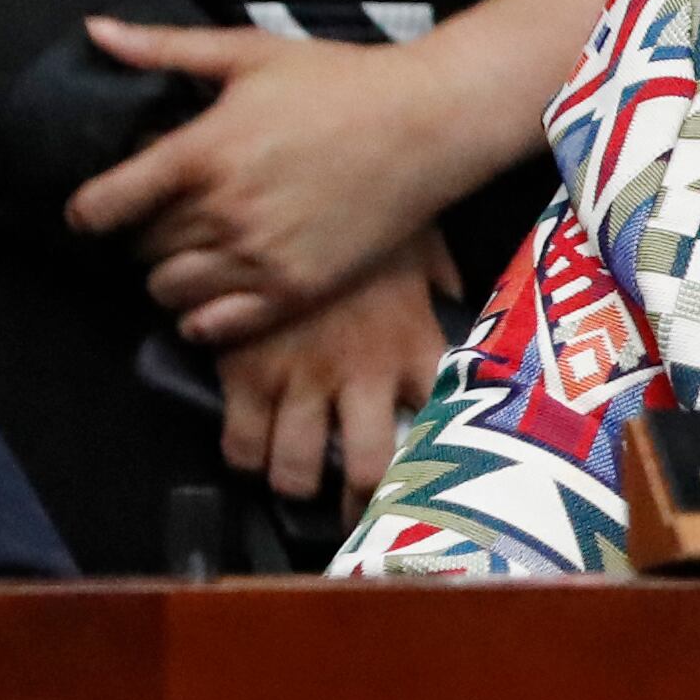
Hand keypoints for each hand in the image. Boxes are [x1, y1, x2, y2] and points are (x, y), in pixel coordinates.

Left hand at [67, 0, 644, 341]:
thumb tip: (94, 31)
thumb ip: (166, 48)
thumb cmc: (343, 80)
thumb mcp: (253, 53)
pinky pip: (215, 325)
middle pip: (137, 249)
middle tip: (170, 217)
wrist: (433, 122)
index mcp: (200, 152)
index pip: (101, 206)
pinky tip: (213, 295)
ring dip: (169, 275)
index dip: (90, 209)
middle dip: (143, 234)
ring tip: (194, 254)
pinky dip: (201, 317)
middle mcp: (221, 210)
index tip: (105, 205)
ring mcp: (259, 255)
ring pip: (168, 290)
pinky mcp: (297, 288)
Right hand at [216, 233, 455, 503]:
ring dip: (297, 483)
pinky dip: (245, 457)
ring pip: (296, 470)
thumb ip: (441, 277)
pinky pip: (240, 444)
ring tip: (299, 480)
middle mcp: (362, 376)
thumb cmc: (362, 212)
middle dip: (361, 500)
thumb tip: (459, 292)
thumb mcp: (418, 240)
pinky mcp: (245, 374)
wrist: (283, 192)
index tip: (435, 475)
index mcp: (415, 345)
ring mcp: (300, 379)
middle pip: (368, 470)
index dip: (440, 457)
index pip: (442, 419)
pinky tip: (253, 451)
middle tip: (355, 507)